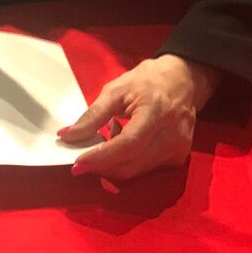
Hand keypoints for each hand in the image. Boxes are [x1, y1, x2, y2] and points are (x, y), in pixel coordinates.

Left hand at [57, 55, 220, 180]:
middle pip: (131, 164)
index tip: (78, 164)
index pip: (128, 143)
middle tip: (84, 154)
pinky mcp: (178, 158)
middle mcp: (172, 134)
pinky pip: (145, 170)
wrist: (183, 81)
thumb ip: (93, 115)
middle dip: (102, 165)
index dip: (102, 157)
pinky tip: (127, 140)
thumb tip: (67, 136)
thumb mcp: (116, 89)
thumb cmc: (148, 81)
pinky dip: (128, 161)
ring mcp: (178, 148)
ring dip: (114, 162)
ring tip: (110, 136)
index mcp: (156, 110)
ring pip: (136, 171)